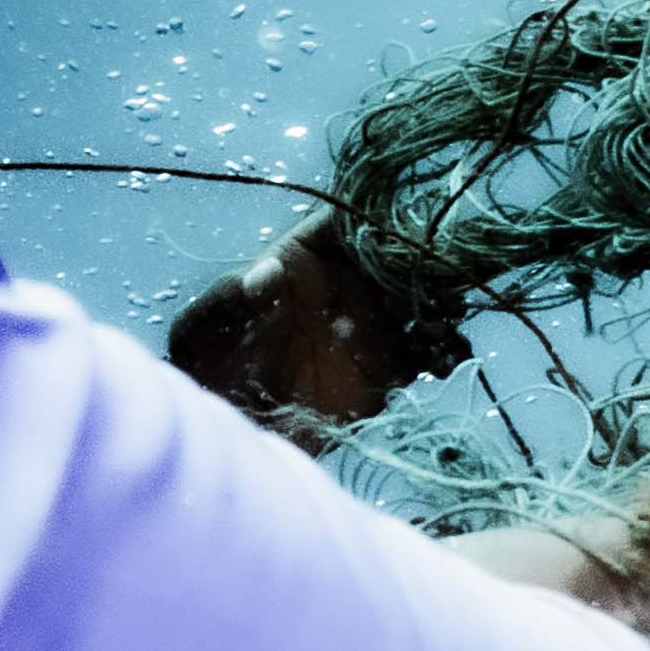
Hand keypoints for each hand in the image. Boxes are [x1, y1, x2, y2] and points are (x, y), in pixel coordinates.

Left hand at [169, 216, 464, 430]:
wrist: (232, 435)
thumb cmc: (207, 374)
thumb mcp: (202, 333)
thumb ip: (229, 300)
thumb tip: (266, 272)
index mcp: (304, 261)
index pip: (348, 222)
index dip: (378, 216)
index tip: (403, 226)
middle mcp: (346, 285)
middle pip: (399, 254)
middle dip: (427, 257)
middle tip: (444, 273)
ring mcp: (371, 326)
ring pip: (424, 298)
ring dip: (445, 302)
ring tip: (444, 321)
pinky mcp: (390, 370)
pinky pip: (431, 351)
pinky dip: (447, 351)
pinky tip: (443, 360)